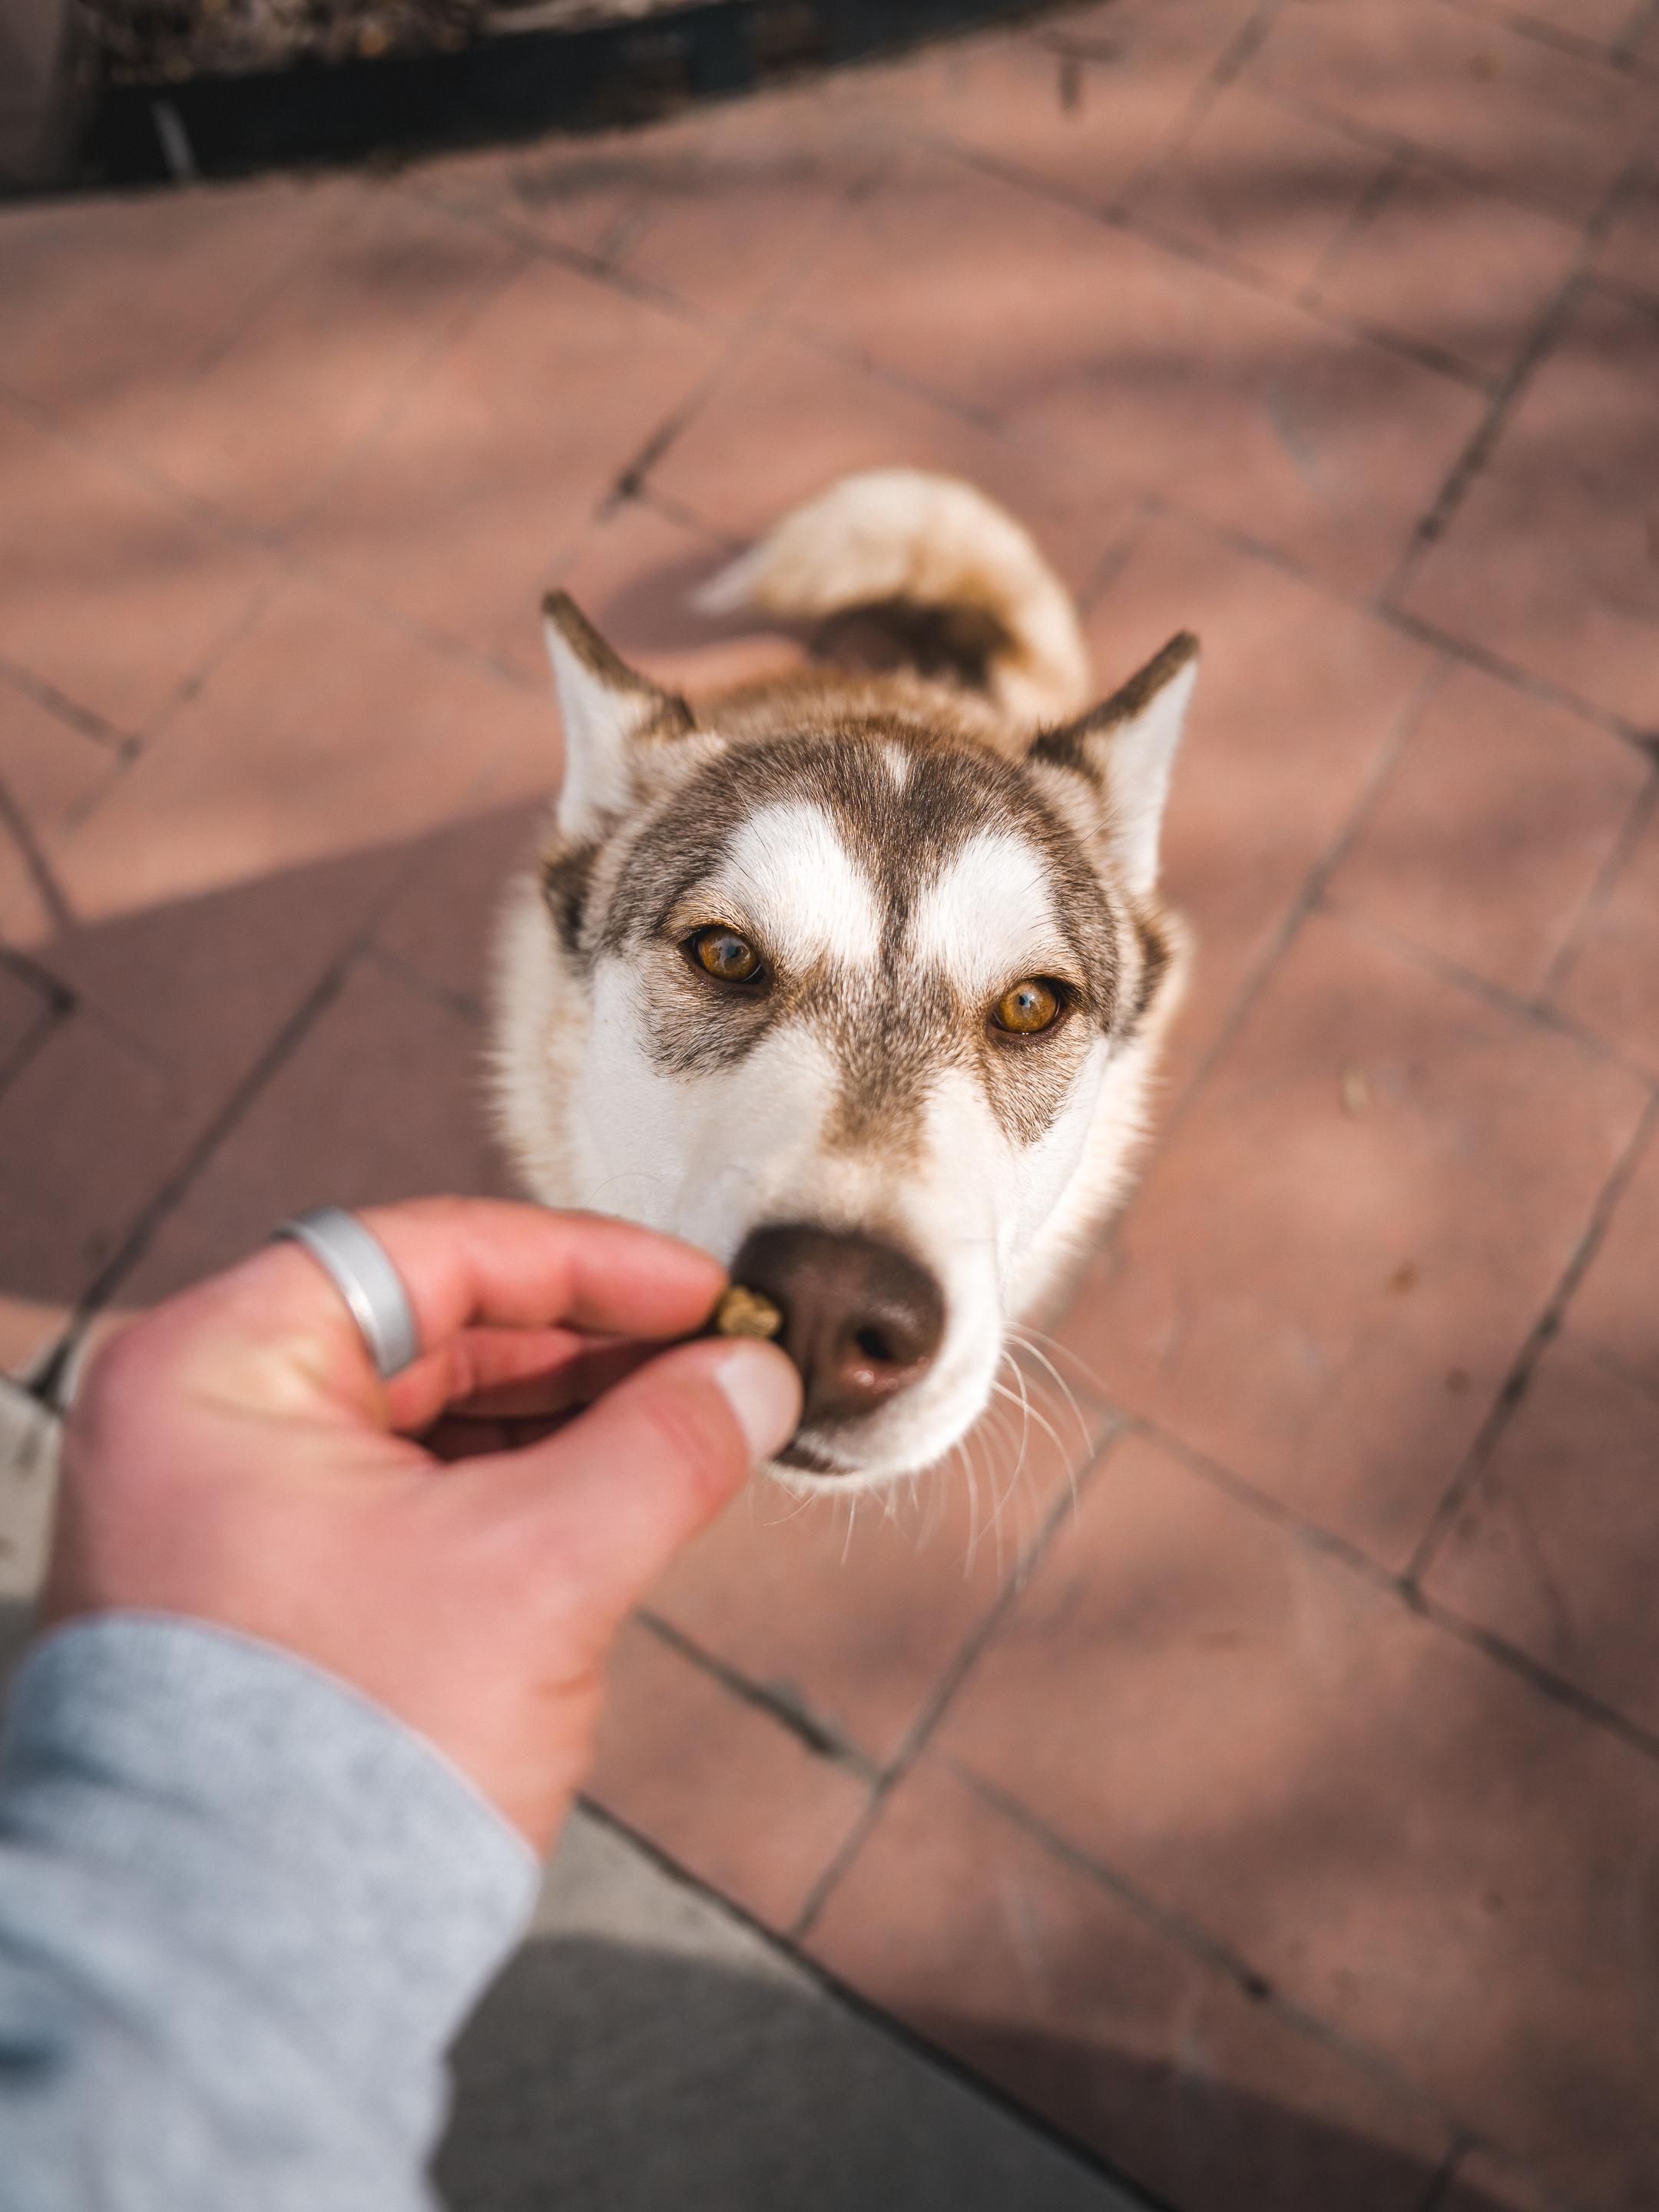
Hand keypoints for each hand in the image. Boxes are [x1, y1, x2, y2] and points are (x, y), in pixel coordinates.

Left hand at [43, 1199, 800, 1850]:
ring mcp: (225, 1508)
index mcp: (216, 1370)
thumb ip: (663, 1447)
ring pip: (427, 1414)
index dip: (590, 1264)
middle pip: (432, 1330)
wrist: (238, 1976)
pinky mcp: (266, 1586)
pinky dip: (513, 1487)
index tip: (705, 1294)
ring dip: (563, 1418)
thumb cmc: (346, 1761)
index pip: (431, 1254)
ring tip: (688, 1427)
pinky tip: (615, 1492)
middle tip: (718, 1363)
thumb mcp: (541, 1569)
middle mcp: (200, 1422)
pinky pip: (410, 1492)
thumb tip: (755, 1376)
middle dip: (589, 1349)